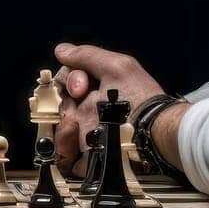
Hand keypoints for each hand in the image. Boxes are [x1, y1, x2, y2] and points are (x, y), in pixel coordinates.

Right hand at [51, 42, 165, 177]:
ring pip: (57, 127)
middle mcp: (90, 110)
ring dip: (61, 123)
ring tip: (73, 124)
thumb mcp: (117, 67)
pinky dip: (63, 143)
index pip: (67, 80)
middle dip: (62, 101)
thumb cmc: (140, 99)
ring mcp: (87, 133)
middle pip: (58, 103)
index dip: (68, 80)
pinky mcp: (86, 156)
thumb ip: (87, 56)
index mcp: (97, 89)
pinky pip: (63, 153)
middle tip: (77, 102)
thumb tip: (61, 51)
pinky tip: (74, 136)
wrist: (151, 135)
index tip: (80, 87)